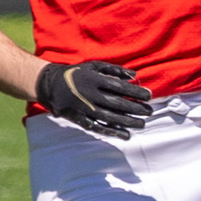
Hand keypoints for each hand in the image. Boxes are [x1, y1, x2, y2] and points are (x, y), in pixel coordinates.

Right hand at [35, 60, 153, 138]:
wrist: (50, 85)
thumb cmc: (76, 73)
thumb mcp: (93, 66)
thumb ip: (114, 70)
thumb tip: (134, 75)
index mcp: (94, 80)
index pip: (119, 87)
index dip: (135, 91)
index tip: (149, 95)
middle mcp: (90, 94)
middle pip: (117, 103)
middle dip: (135, 108)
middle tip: (149, 111)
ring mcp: (84, 108)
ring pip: (109, 117)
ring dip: (127, 122)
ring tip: (141, 124)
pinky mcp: (80, 119)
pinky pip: (97, 127)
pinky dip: (111, 131)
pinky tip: (125, 134)